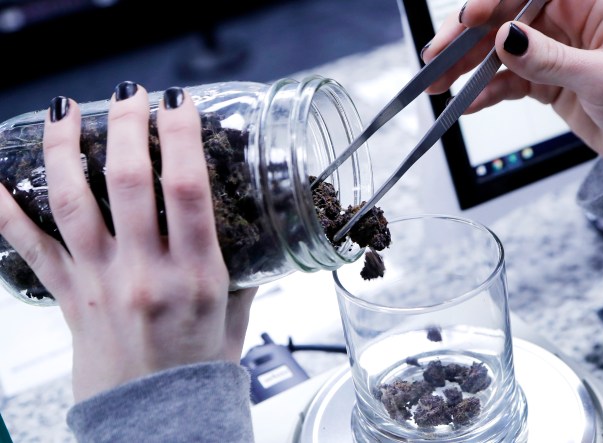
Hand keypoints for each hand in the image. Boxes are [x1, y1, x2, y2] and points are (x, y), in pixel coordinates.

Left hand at [0, 82, 255, 401]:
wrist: (156, 420)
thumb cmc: (197, 369)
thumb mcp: (236, 313)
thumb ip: (242, 268)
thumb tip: (251, 233)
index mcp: (196, 274)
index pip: (186, 189)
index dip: (181, 136)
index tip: (179, 103)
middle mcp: (145, 272)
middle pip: (127, 181)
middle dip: (126, 125)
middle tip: (130, 94)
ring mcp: (100, 281)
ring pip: (71, 201)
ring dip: (63, 148)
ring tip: (64, 111)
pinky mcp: (69, 294)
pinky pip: (27, 246)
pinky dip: (3, 209)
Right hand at [423, 0, 602, 168]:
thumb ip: (552, 60)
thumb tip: (506, 38)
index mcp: (589, 4)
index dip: (495, 0)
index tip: (469, 19)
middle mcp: (566, 22)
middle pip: (504, 18)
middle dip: (466, 37)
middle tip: (435, 57)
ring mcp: (551, 52)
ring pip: (497, 50)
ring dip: (465, 66)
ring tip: (437, 85)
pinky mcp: (543, 80)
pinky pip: (505, 81)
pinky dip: (484, 92)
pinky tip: (466, 104)